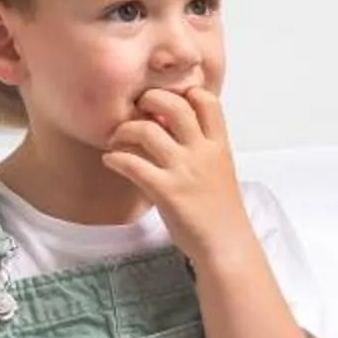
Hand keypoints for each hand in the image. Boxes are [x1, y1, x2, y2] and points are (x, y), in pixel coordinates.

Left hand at [103, 86, 251, 260]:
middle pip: (174, 105)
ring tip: (115, 139)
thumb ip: (203, 149)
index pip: (206, 100)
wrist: (226, 246)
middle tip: (135, 109)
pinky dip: (115, 158)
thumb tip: (175, 131)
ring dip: (124, 130)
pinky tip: (111, 161)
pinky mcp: (166, 191)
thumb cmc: (221, 212)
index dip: (185, 92)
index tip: (168, 102)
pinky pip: (132, 163)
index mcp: (219, 146)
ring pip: (147, 130)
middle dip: (149, 100)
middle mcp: (203, 152)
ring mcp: (184, 170)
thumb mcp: (221, 171)